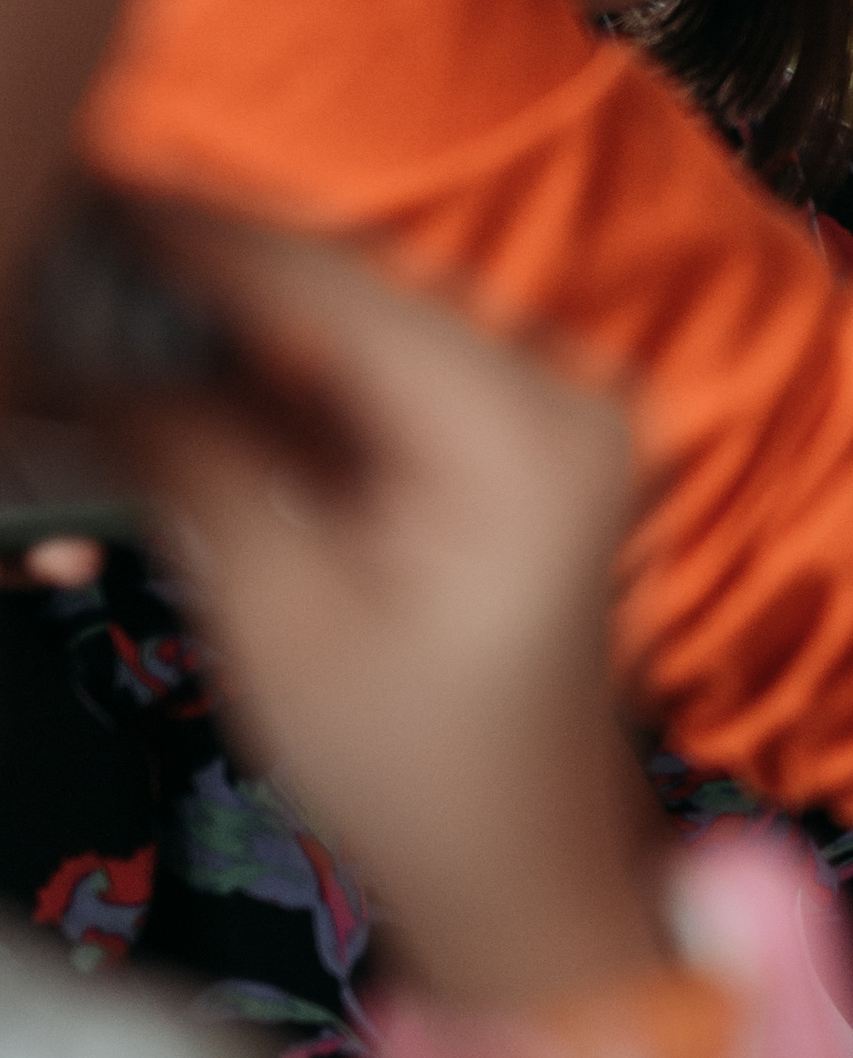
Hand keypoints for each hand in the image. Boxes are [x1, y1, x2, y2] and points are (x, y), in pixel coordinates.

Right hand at [110, 211, 655, 1004]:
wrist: (524, 864)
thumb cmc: (415, 774)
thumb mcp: (277, 614)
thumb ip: (187, 451)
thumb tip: (85, 337)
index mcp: (526, 426)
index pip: (330, 282)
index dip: (190, 234)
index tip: (86, 193)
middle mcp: (564, 383)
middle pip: (348, 279)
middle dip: (204, 268)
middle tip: (84, 252)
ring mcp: (557, 400)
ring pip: (358, 307)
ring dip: (237, 306)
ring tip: (114, 305)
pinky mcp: (525, 427)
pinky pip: (385, 355)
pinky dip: (286, 355)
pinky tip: (188, 356)